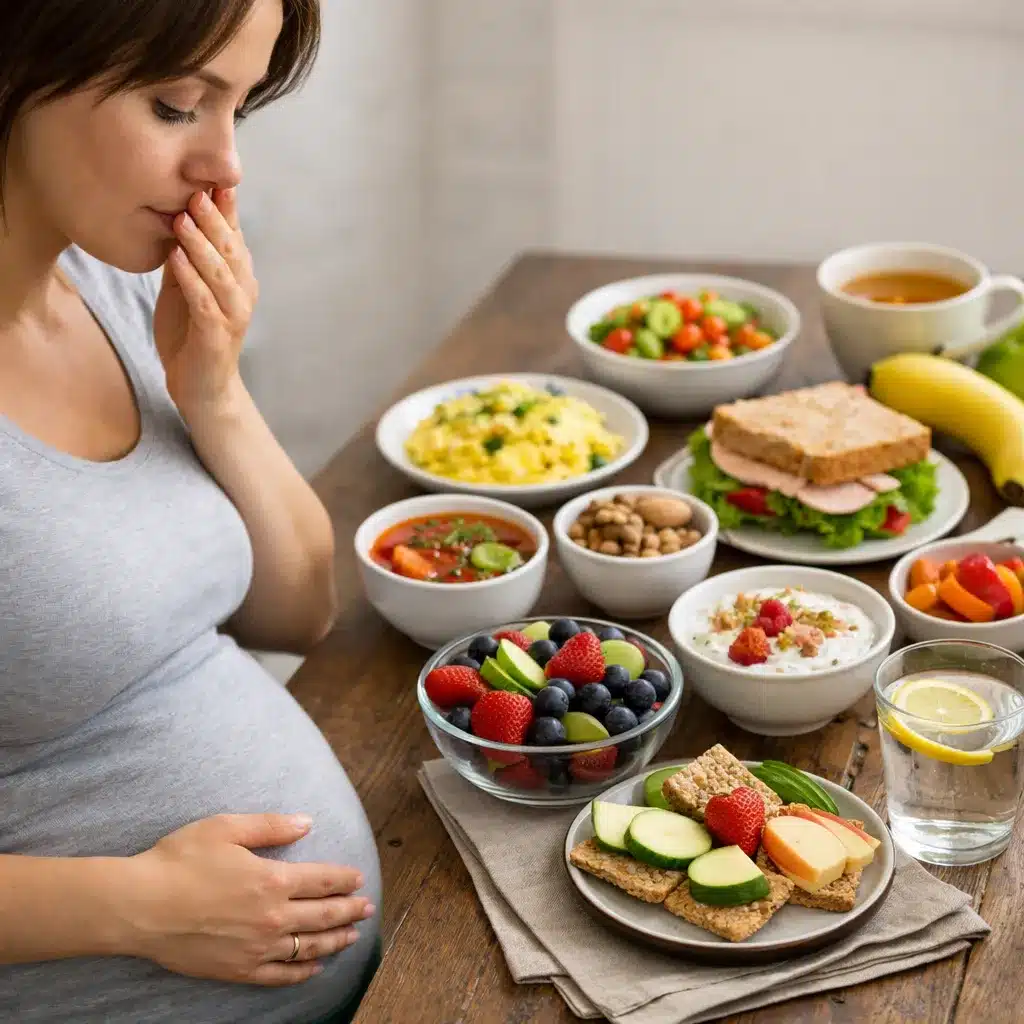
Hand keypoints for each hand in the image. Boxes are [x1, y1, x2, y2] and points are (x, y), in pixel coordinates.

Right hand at [128, 813, 374, 986]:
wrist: (139, 906)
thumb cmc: (179, 860)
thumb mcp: (227, 828)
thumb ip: (271, 826)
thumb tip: (307, 823)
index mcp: (272, 879)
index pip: (322, 880)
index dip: (344, 879)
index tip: (359, 878)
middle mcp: (272, 916)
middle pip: (323, 914)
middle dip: (350, 910)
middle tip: (367, 908)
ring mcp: (256, 947)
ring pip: (308, 946)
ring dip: (335, 940)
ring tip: (351, 935)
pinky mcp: (237, 970)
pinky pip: (280, 975)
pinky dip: (302, 972)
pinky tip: (314, 968)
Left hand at [153, 188, 257, 420]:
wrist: (201, 387)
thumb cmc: (192, 335)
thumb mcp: (187, 287)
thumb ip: (186, 256)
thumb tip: (176, 214)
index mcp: (238, 278)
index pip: (234, 236)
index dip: (227, 208)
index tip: (213, 177)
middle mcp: (243, 293)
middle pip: (232, 249)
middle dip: (215, 220)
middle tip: (195, 192)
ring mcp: (234, 314)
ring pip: (221, 273)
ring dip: (201, 246)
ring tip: (183, 221)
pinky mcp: (217, 335)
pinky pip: (204, 301)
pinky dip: (190, 279)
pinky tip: (175, 259)